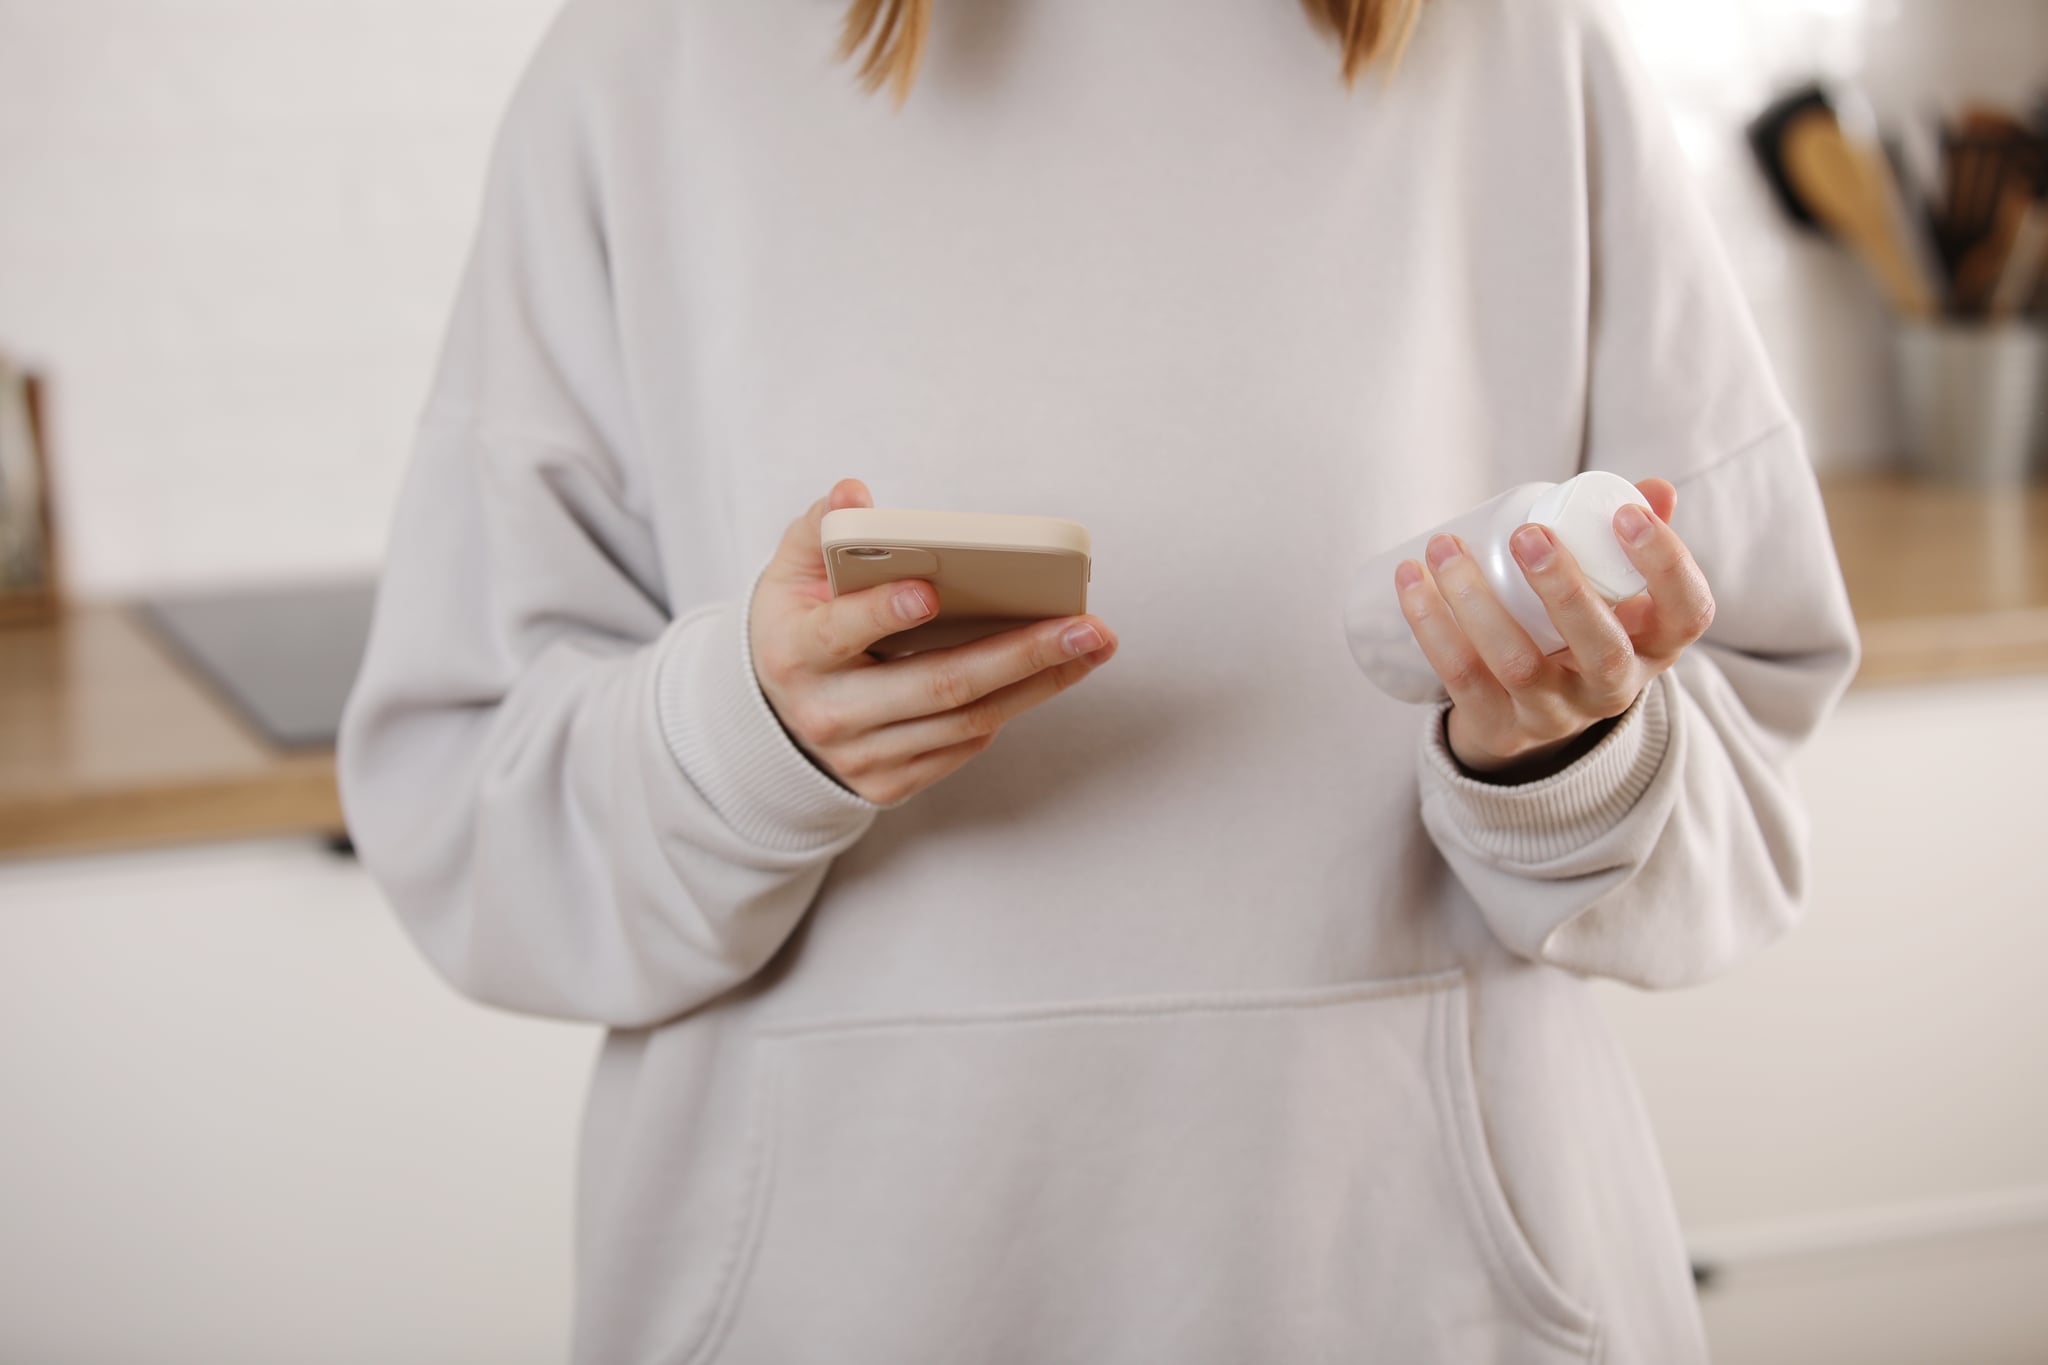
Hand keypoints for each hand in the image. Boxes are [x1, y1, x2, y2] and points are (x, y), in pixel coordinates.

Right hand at [750, 478, 1118, 805]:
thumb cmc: (799, 628)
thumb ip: (821, 528)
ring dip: (1039, 683)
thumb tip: (853, 494)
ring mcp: (861, 757)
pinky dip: (1011, 706)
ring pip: (965, 720)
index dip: (883, 612)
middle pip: (937, 685)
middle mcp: (828, 714)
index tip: (930, 591)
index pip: (839, 632)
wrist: (773, 720)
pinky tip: (1052, 673)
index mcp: (795, 653)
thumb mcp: (790, 573)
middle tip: (1084, 624)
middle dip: (1019, 653)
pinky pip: (964, 745)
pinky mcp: (889, 785)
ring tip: (1090, 645)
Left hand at [1393, 479, 1713, 779]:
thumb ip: (1634, 536)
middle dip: (1564, 588)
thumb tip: (1653, 488)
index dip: (1666, 565)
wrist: (1530, 711)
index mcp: (1656, 646)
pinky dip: (1431, 625)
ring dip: (1475, 600)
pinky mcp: (1500, 728)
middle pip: (1602, 650)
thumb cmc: (1579, 626)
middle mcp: (1613, 689)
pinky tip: (1410, 582)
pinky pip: (1462, 677)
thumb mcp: (1617, 592)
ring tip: (1443, 546)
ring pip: (1518, 664)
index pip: (1688, 613)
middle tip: (1525, 533)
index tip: (1627, 515)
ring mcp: (1556, 715)